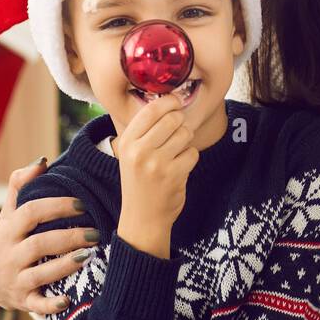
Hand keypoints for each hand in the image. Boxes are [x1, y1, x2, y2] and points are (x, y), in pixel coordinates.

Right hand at [0, 159, 101, 316]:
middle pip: (39, 244)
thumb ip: (22, 185)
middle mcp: (10, 255)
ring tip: (90, 255)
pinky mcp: (22, 301)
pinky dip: (51, 305)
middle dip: (68, 237)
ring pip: (40, 274)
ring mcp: (15, 280)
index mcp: (9, 230)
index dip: (57, 207)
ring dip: (65, 265)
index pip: (31, 213)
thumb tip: (42, 161)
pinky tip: (70, 299)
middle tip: (96, 232)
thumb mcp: (10, 213)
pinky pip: (36, 305)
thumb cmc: (9, 239)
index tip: (83, 204)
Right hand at [114, 93, 199, 257]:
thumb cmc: (139, 182)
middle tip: (177, 133)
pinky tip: (180, 168)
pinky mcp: (174, 175)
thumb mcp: (131, 154)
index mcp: (127, 142)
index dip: (169, 102)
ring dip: (186, 141)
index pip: (151, 110)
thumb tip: (169, 100)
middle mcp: (139, 151)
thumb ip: (145, 130)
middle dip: (180, 123)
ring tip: (176, 153)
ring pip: (185, 133)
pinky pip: (193, 152)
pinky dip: (190, 158)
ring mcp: (156, 163)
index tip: (176, 102)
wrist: (142, 219)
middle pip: (172, 119)